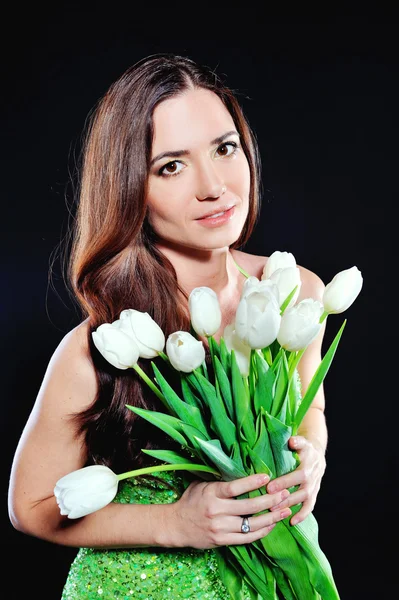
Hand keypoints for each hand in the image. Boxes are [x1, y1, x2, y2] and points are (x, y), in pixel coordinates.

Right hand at [168, 473, 292, 548]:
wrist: (176, 525)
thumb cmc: (191, 500)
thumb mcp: (201, 484)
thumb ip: (217, 478)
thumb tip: (236, 463)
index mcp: (211, 493)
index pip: (234, 488)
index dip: (252, 482)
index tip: (267, 477)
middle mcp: (216, 511)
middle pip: (248, 507)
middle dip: (269, 501)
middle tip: (285, 494)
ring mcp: (220, 528)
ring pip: (251, 524)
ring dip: (271, 518)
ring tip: (285, 510)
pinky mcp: (222, 541)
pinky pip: (247, 538)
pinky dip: (261, 532)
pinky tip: (272, 525)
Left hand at [265, 435, 325, 525]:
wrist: (317, 453)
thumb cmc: (303, 447)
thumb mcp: (302, 441)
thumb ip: (297, 441)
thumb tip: (291, 441)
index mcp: (309, 463)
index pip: (298, 475)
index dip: (285, 482)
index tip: (269, 487)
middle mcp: (313, 476)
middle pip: (301, 489)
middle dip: (285, 496)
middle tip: (269, 502)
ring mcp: (315, 486)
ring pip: (304, 499)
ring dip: (290, 506)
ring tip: (275, 512)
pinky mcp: (314, 493)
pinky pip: (310, 506)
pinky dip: (302, 515)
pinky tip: (292, 522)